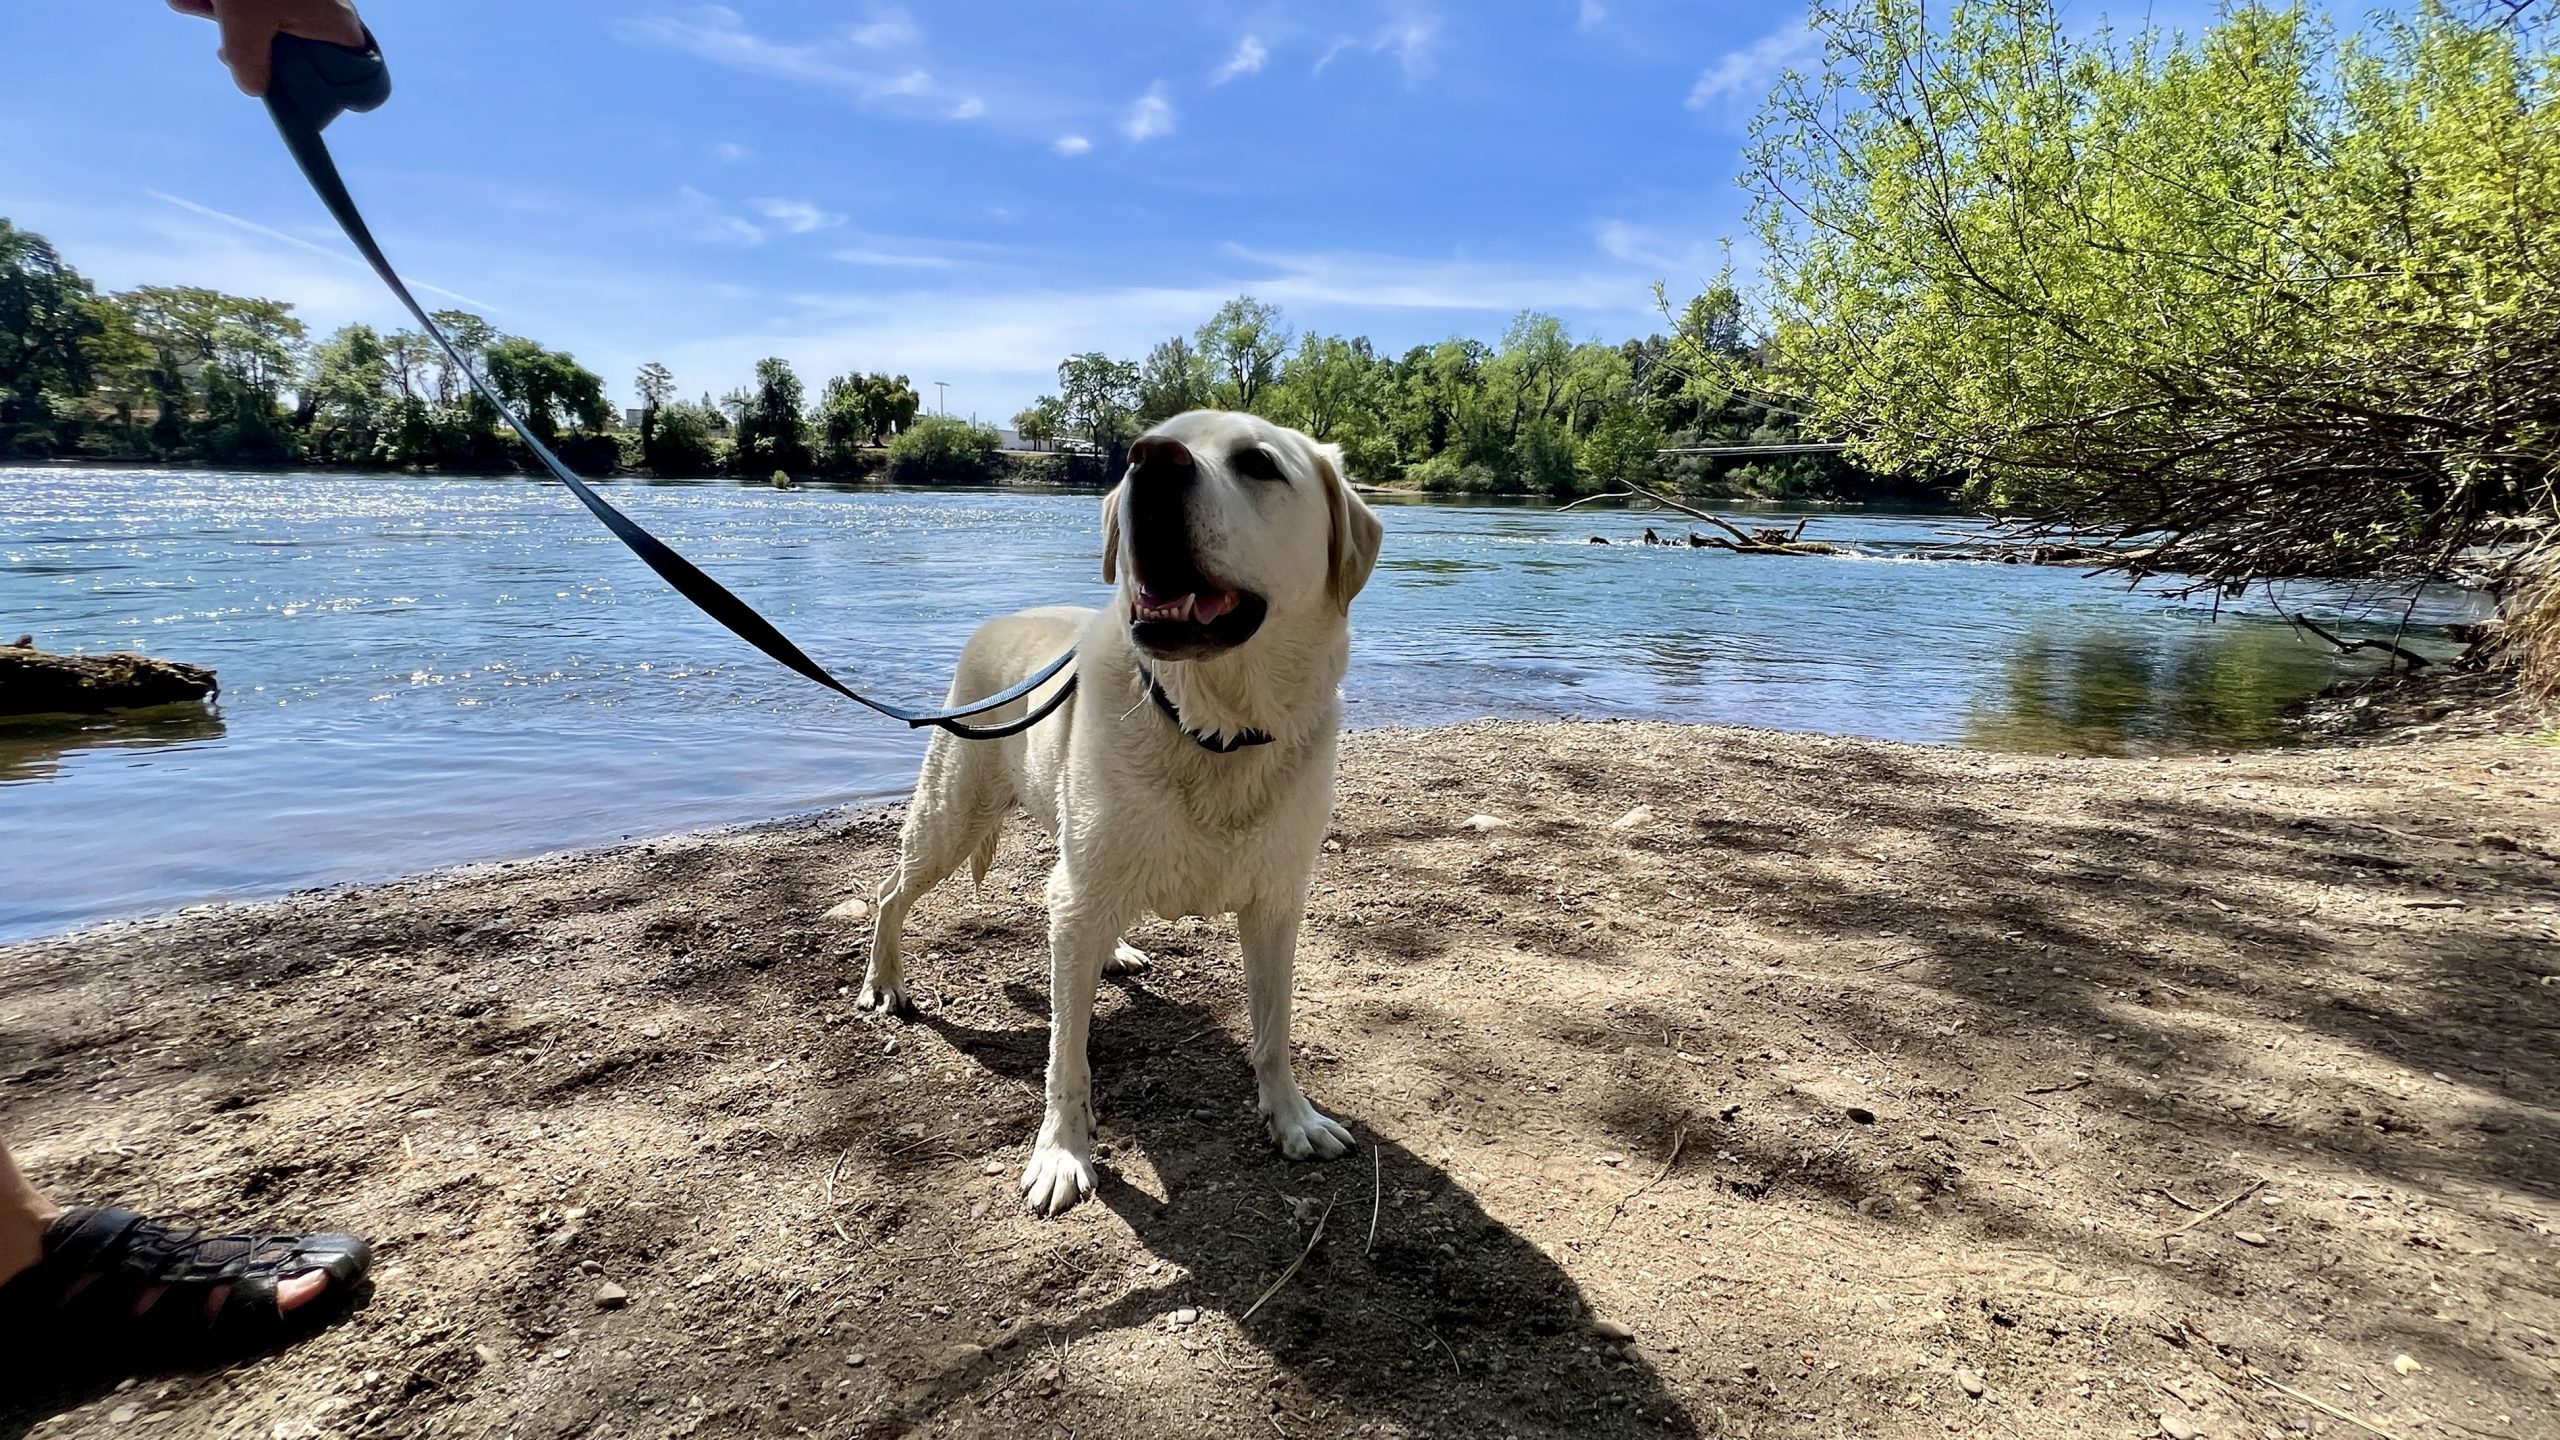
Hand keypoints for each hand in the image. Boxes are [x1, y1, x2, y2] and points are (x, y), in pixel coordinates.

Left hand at [167, 0, 365, 97]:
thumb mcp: (244, 21)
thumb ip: (247, 62)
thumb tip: (252, 89)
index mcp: (337, 27)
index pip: (354, 78)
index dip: (320, 91)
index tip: (280, 90)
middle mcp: (329, 11)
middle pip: (295, 51)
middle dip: (246, 45)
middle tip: (220, 47)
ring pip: (265, 21)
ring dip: (222, 15)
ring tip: (191, 0)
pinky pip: (255, 0)